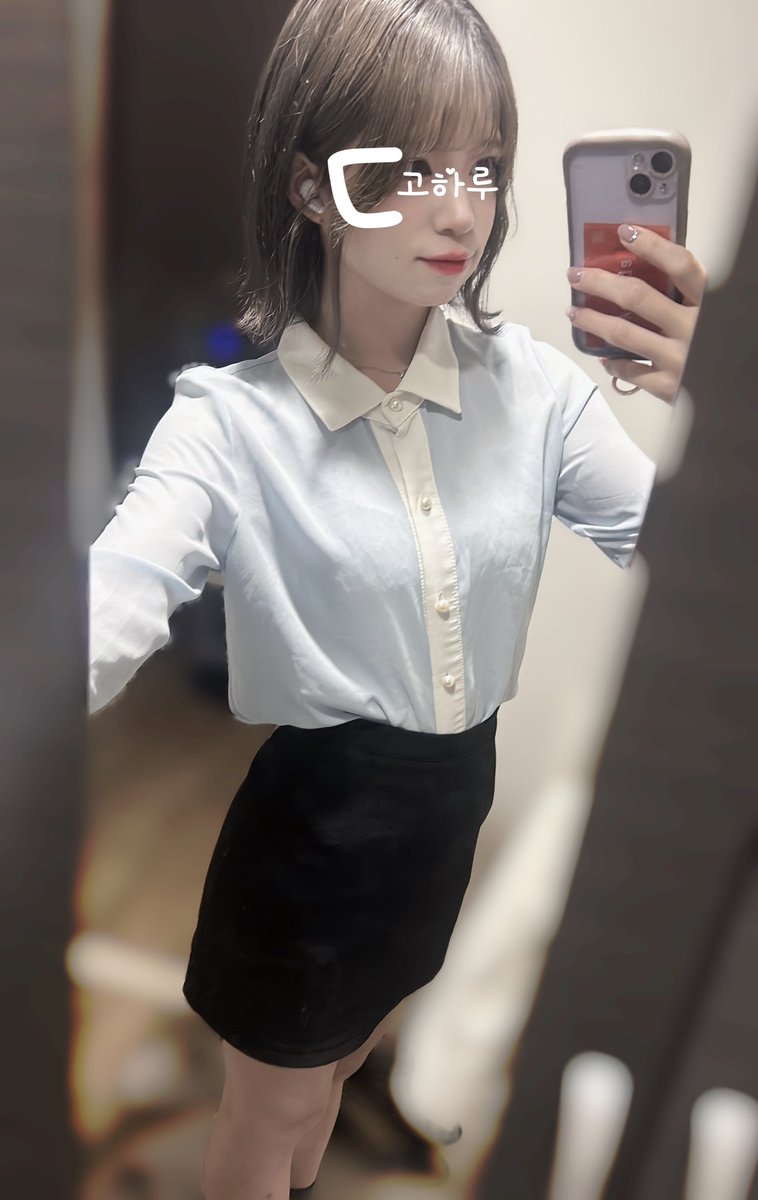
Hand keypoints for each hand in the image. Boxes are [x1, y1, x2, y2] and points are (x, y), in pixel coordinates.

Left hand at [566, 224, 707, 403]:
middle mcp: (693, 328)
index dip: (652, 246)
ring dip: (593, 320)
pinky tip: (603, 356)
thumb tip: (643, 269)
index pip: (680, 265)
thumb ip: (687, 296)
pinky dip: (613, 362)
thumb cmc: (720, 343)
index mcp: (708, 302)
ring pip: (623, 333)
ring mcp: (679, 359)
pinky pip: (630, 371)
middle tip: (575, 275)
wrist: (738, 389)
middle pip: (638, 297)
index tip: (624, 232)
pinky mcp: (668, 386)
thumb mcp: (712, 312)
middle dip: (600, 282)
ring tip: (574, 312)